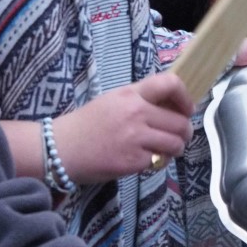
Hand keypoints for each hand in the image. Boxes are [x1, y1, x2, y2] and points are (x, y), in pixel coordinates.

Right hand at [52, 73, 194, 183]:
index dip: (185, 97)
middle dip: (185, 132)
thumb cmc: (88, 124)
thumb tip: (173, 106)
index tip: (187, 109)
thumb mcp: (114, 100)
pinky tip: (148, 160)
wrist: (59, 149)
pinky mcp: (131, 161)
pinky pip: (159, 161)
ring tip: (168, 150)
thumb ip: (142, 99)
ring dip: (176, 149)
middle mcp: (136, 113)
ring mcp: (134, 138)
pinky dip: (158, 162)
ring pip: (175, 143)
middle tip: (180, 136)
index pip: (170, 84)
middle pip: (180, 122)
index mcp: (131, 94)